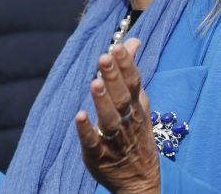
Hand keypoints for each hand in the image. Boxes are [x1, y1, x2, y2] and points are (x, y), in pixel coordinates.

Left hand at [75, 38, 159, 193]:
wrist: (142, 180)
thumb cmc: (136, 134)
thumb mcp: (137, 102)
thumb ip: (131, 71)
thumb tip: (133, 41)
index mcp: (136, 107)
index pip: (134, 83)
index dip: (127, 65)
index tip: (118, 47)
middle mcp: (128, 122)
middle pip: (122, 98)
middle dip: (114, 78)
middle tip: (104, 58)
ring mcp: (114, 140)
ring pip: (110, 120)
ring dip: (102, 102)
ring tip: (94, 83)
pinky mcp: (99, 156)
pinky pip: (94, 143)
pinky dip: (87, 131)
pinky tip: (79, 117)